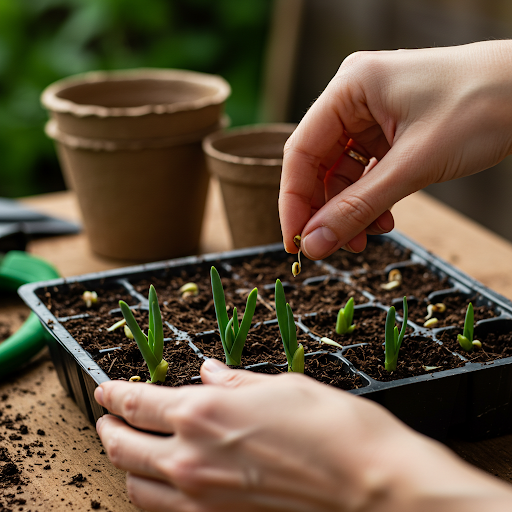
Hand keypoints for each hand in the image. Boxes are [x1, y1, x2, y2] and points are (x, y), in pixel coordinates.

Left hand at [95, 358, 510, 510]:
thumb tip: (207, 372)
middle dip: (107, 428)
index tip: (105, 390)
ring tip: (129, 449)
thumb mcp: (280, 385)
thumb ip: (233, 380)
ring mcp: (201, 498)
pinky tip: (162, 482)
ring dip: (125, 464)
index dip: (114, 394)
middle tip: (106, 417)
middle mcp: (191, 456)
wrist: (369, 484)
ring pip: (134, 485)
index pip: (137, 402)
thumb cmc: (331, 425)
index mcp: (205, 411)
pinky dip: (150, 494)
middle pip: (122, 446)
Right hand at [280, 40, 511, 258]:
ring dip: (351, 209)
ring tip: (368, 237)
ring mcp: (372, 115)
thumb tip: (314, 244)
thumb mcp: (413, 166)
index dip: (294, 202)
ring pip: (343, 173)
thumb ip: (358, 208)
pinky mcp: (390, 131)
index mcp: (350, 87)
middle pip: (319, 164)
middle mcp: (355, 98)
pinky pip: (367, 172)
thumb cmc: (482, 107)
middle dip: (326, 210)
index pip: (301, 152)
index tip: (295, 243)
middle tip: (332, 247)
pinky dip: (371, 199)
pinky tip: (386, 219)